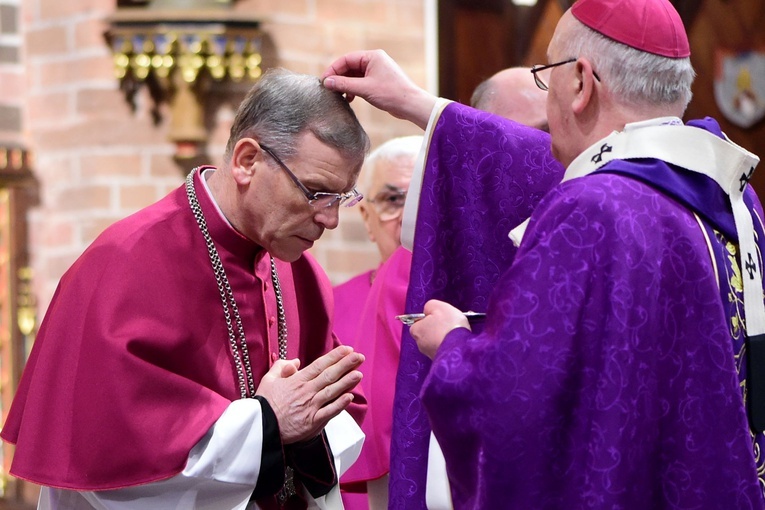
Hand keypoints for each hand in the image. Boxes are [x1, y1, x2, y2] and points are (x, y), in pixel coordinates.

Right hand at [256, 345, 363, 443]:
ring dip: (346, 382)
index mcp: (297, 380)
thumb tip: (295, 362)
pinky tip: (350, 397)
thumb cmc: (264, 404)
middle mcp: (307, 391)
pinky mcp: (312, 422)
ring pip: (332, 392)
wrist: (261, 428)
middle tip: (359, 357)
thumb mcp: (268, 380)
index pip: (319, 365)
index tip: (347, 349)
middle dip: (346, 365)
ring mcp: (311, 406)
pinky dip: (340, 404)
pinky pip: (329, 412)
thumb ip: (281, 367)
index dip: (334, 356)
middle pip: (329, 375)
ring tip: (359, 373)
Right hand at [321, 49, 436, 129]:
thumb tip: (327, 82)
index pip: (347, 59)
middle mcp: (374, 61)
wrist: (410, 105)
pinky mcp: (378, 82)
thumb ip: (344, 85)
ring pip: (355, 76)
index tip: (324, 81)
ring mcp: (377, 71)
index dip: (333, 69)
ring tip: (339, 96)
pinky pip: (361, 82)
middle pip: (350, 67)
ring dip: (345, 85)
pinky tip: (349, 99)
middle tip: (329, 89)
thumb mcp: (364, 89)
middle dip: (339, 78)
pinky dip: (353, 89)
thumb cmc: (391, 94)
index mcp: (372, 57)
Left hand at [409, 299, 469, 358]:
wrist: (460, 349)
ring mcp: (430, 355)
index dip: (428, 319)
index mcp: (416, 330)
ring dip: (443, 339)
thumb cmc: (448, 325)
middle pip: (427, 333)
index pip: (418, 323)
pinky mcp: (440, 361)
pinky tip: (457, 343)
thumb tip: (427, 311)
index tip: (439, 317)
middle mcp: (420, 345)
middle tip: (448, 325)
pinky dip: (449, 347)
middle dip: (436, 330)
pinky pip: (444, 351)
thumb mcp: (438, 306)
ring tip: (455, 334)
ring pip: (436, 343)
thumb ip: (429, 306)